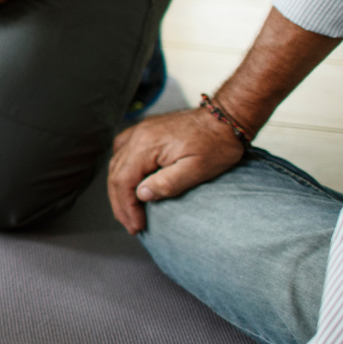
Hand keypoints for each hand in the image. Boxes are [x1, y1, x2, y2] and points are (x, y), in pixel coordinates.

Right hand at [108, 108, 246, 233]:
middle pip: (116, 174)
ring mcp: (141, 131)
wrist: (226, 117)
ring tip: (127, 209)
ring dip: (119, 189)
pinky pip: (123, 151)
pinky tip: (127, 180)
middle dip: (121, 203)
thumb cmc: (217, 143)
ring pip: (117, 163)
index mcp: (146, 145)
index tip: (137, 225)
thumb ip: (167, 183)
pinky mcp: (147, 130)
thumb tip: (141, 195)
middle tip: (131, 225)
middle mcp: (138, 135)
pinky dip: (121, 169)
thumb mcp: (197, 169)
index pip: (123, 181)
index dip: (127, 207)